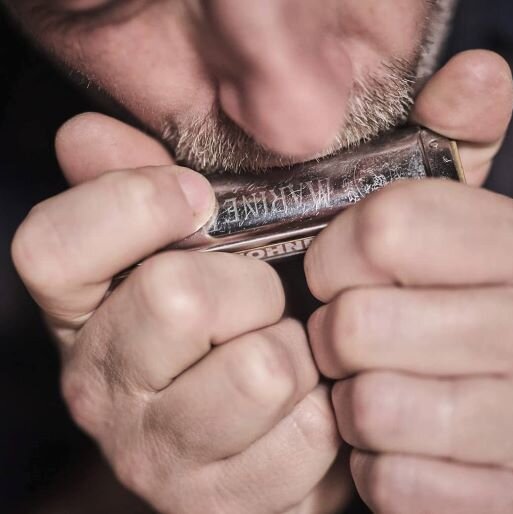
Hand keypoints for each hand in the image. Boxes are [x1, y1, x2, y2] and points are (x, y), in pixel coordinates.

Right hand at [12, 114, 348, 513]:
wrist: (251, 447)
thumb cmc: (224, 331)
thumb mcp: (178, 256)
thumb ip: (138, 192)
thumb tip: (87, 134)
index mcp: (79, 317)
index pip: (52, 247)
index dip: (134, 204)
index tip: (197, 200)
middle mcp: (100, 392)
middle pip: (179, 297)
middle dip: (250, 288)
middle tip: (259, 305)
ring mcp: (158, 460)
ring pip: (262, 368)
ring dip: (296, 353)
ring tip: (285, 360)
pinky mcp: (224, 506)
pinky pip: (309, 434)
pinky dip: (325, 413)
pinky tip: (305, 410)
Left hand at [305, 50, 512, 512]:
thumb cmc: (464, 322)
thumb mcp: (464, 233)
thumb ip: (459, 146)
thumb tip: (478, 68)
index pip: (386, 226)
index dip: (335, 255)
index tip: (342, 274)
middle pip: (363, 323)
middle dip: (336, 340)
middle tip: (358, 346)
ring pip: (372, 408)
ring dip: (356, 407)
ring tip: (383, 395)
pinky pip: (392, 483)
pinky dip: (379, 472)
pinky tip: (409, 451)